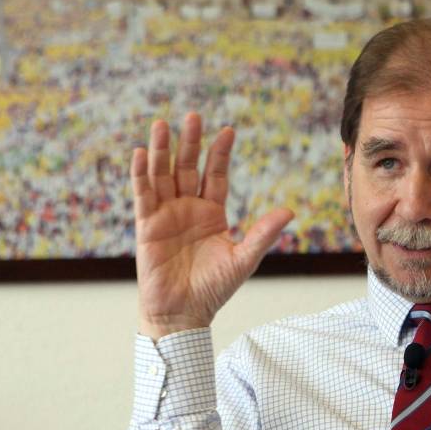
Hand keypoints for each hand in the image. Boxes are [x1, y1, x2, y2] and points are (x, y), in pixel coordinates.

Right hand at [130, 113, 292, 339]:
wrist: (183, 314)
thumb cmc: (214, 289)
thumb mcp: (243, 259)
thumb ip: (263, 234)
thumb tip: (290, 211)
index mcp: (212, 213)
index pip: (216, 175)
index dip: (220, 153)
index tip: (228, 131)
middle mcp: (188, 208)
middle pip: (187, 167)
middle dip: (190, 142)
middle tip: (193, 115)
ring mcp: (166, 214)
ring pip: (163, 175)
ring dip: (162, 150)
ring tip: (162, 124)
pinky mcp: (146, 225)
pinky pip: (143, 195)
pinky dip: (141, 175)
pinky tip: (140, 154)